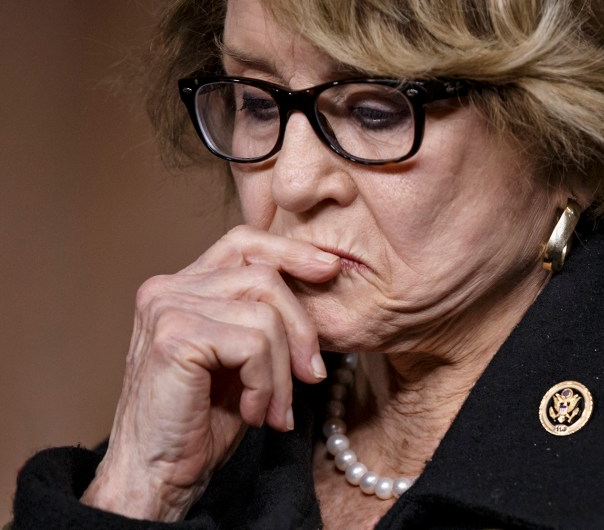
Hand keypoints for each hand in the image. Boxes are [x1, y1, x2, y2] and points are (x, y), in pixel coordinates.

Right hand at [81, 226, 339, 520]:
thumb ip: (266, 313)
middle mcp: (168, 288)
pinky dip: (266, 383)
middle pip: (265, 276)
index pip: (245, 242)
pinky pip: (253, 344)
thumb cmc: (204, 420)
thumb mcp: (244, 355)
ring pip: (265, 314)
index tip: (330, 270)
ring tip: (275, 409)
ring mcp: (167, 309)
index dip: (292, 251)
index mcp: (184, 286)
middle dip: (302, 328)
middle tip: (312, 376)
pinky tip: (253, 413)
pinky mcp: (174, 337)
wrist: (158, 476)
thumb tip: (327, 274)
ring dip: (284, 370)